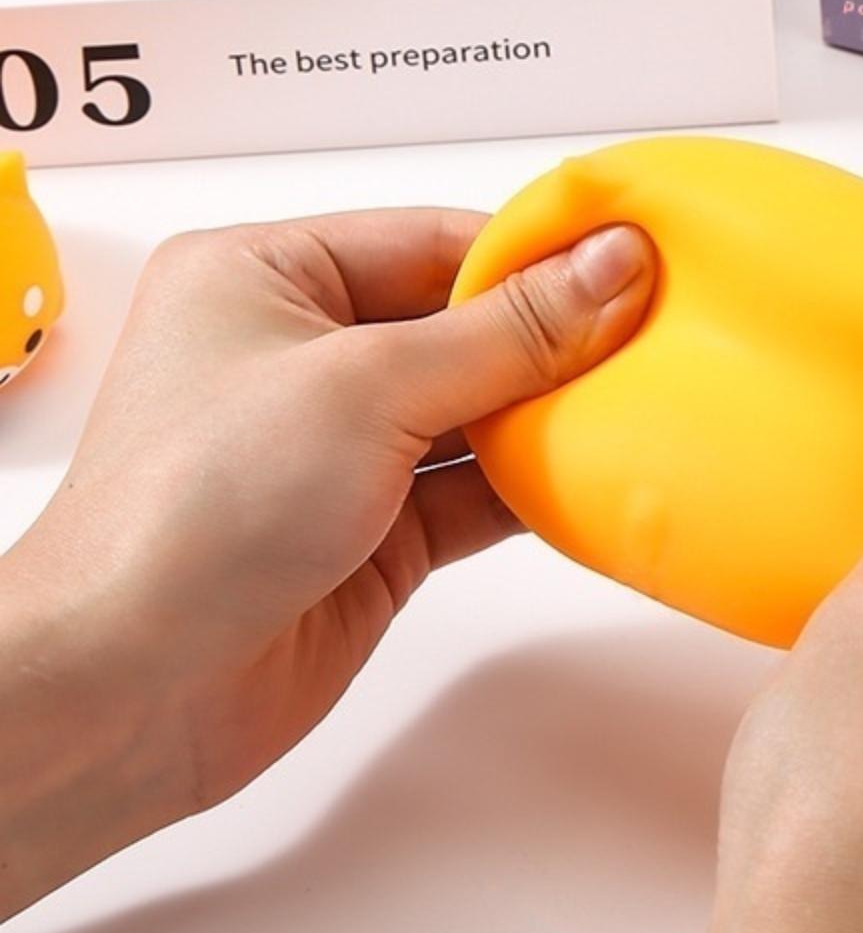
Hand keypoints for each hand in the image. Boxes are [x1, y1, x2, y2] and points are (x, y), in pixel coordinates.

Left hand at [0, 210, 654, 921]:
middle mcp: (302, 355)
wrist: (130, 692)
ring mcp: (340, 448)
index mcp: (267, 277)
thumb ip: (506, 332)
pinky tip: (601, 473)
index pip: (431, 240)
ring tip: (650, 398)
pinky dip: (534, 485)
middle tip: (663, 331)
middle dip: (555, 336)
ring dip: (552, 414)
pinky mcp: (374, 531)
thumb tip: (613, 265)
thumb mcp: (366, 387)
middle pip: (462, 325)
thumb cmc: (195, 510)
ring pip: (476, 410)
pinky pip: (475, 490)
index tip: (635, 258)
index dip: (535, 252)